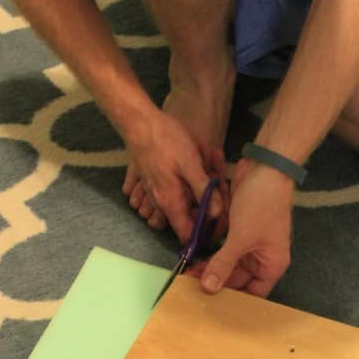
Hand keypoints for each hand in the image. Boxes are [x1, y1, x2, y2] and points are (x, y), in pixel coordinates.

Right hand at [124, 107, 222, 241]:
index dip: (203, 234)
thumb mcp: (191, 164)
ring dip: (195, 198)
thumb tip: (218, 214)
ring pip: (178, 208)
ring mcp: (155, 193)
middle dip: (202, 212)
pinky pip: (171, 196)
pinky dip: (185, 190)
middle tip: (218, 192)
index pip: (186, 236)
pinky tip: (196, 172)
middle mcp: (160, 203)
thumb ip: (204, 190)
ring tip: (209, 177)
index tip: (218, 222)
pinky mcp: (153, 183)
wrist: (140, 123)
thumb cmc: (166, 141)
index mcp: (171, 203)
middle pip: (184, 222)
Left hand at [195, 160, 293, 297]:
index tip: (211, 304)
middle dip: (217, 283)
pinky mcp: (239, 231)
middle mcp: (262, 258)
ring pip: (228, 264)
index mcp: (272, 265)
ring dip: (212, 268)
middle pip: (238, 280)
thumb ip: (223, 264)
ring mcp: (250, 244)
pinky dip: (212, 253)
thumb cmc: (262, 206)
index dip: (234, 300)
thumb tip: (209, 288)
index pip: (254, 294)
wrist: (265, 169)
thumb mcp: (241, 238)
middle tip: (191, 287)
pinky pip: (224, 249)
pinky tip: (195, 258)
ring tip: (189, 273)